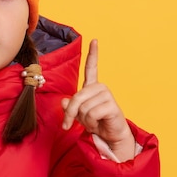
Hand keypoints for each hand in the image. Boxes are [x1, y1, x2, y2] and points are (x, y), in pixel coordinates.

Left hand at [61, 39, 135, 161]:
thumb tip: (65, 101)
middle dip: (71, 114)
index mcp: (92, 87)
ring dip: (84, 120)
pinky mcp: (111, 104)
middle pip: (76, 97)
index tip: (94, 40)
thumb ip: (69, 107)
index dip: (93, 54)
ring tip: (93, 122)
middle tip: (70, 125)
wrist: (110, 136)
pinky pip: (91, 114)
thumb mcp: (77, 114)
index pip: (91, 68)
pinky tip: (98, 123)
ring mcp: (106, 94)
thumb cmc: (95, 122)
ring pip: (83, 108)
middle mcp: (100, 87)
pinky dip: (91, 123)